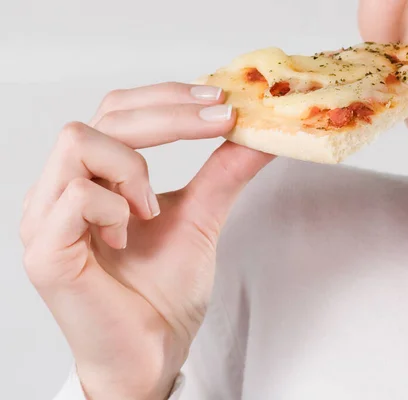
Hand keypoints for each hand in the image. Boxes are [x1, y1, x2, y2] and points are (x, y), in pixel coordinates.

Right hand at [20, 82, 273, 399]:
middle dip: (170, 115)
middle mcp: (61, 190)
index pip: (119, 111)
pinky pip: (76, 196)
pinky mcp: (45, 251)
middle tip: (221, 121)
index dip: (167, 97)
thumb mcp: (200, 218)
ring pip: (79, 142)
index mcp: (93, 178)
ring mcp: (45, 219)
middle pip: (103, 116)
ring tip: (151, 210)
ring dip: (133, 169)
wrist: (152, 352)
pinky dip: (116, 208)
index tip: (220, 99)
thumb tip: (259, 134)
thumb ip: (222, 173)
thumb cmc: (163, 292)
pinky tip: (128, 237)